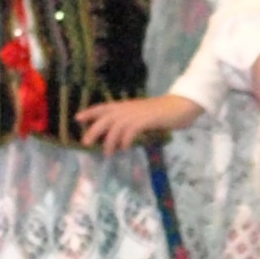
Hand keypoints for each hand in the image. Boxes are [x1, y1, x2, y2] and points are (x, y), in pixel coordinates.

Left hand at [78, 94, 200, 150]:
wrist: (181, 106)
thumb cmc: (164, 113)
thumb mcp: (143, 117)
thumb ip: (131, 125)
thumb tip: (119, 139)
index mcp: (127, 106)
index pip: (104, 107)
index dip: (91, 112)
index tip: (77, 118)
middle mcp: (129, 108)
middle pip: (106, 117)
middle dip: (94, 129)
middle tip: (85, 143)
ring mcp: (138, 113)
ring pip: (116, 125)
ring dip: (110, 139)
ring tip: (107, 153)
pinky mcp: (147, 119)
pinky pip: (131, 129)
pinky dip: (126, 139)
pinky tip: (125, 148)